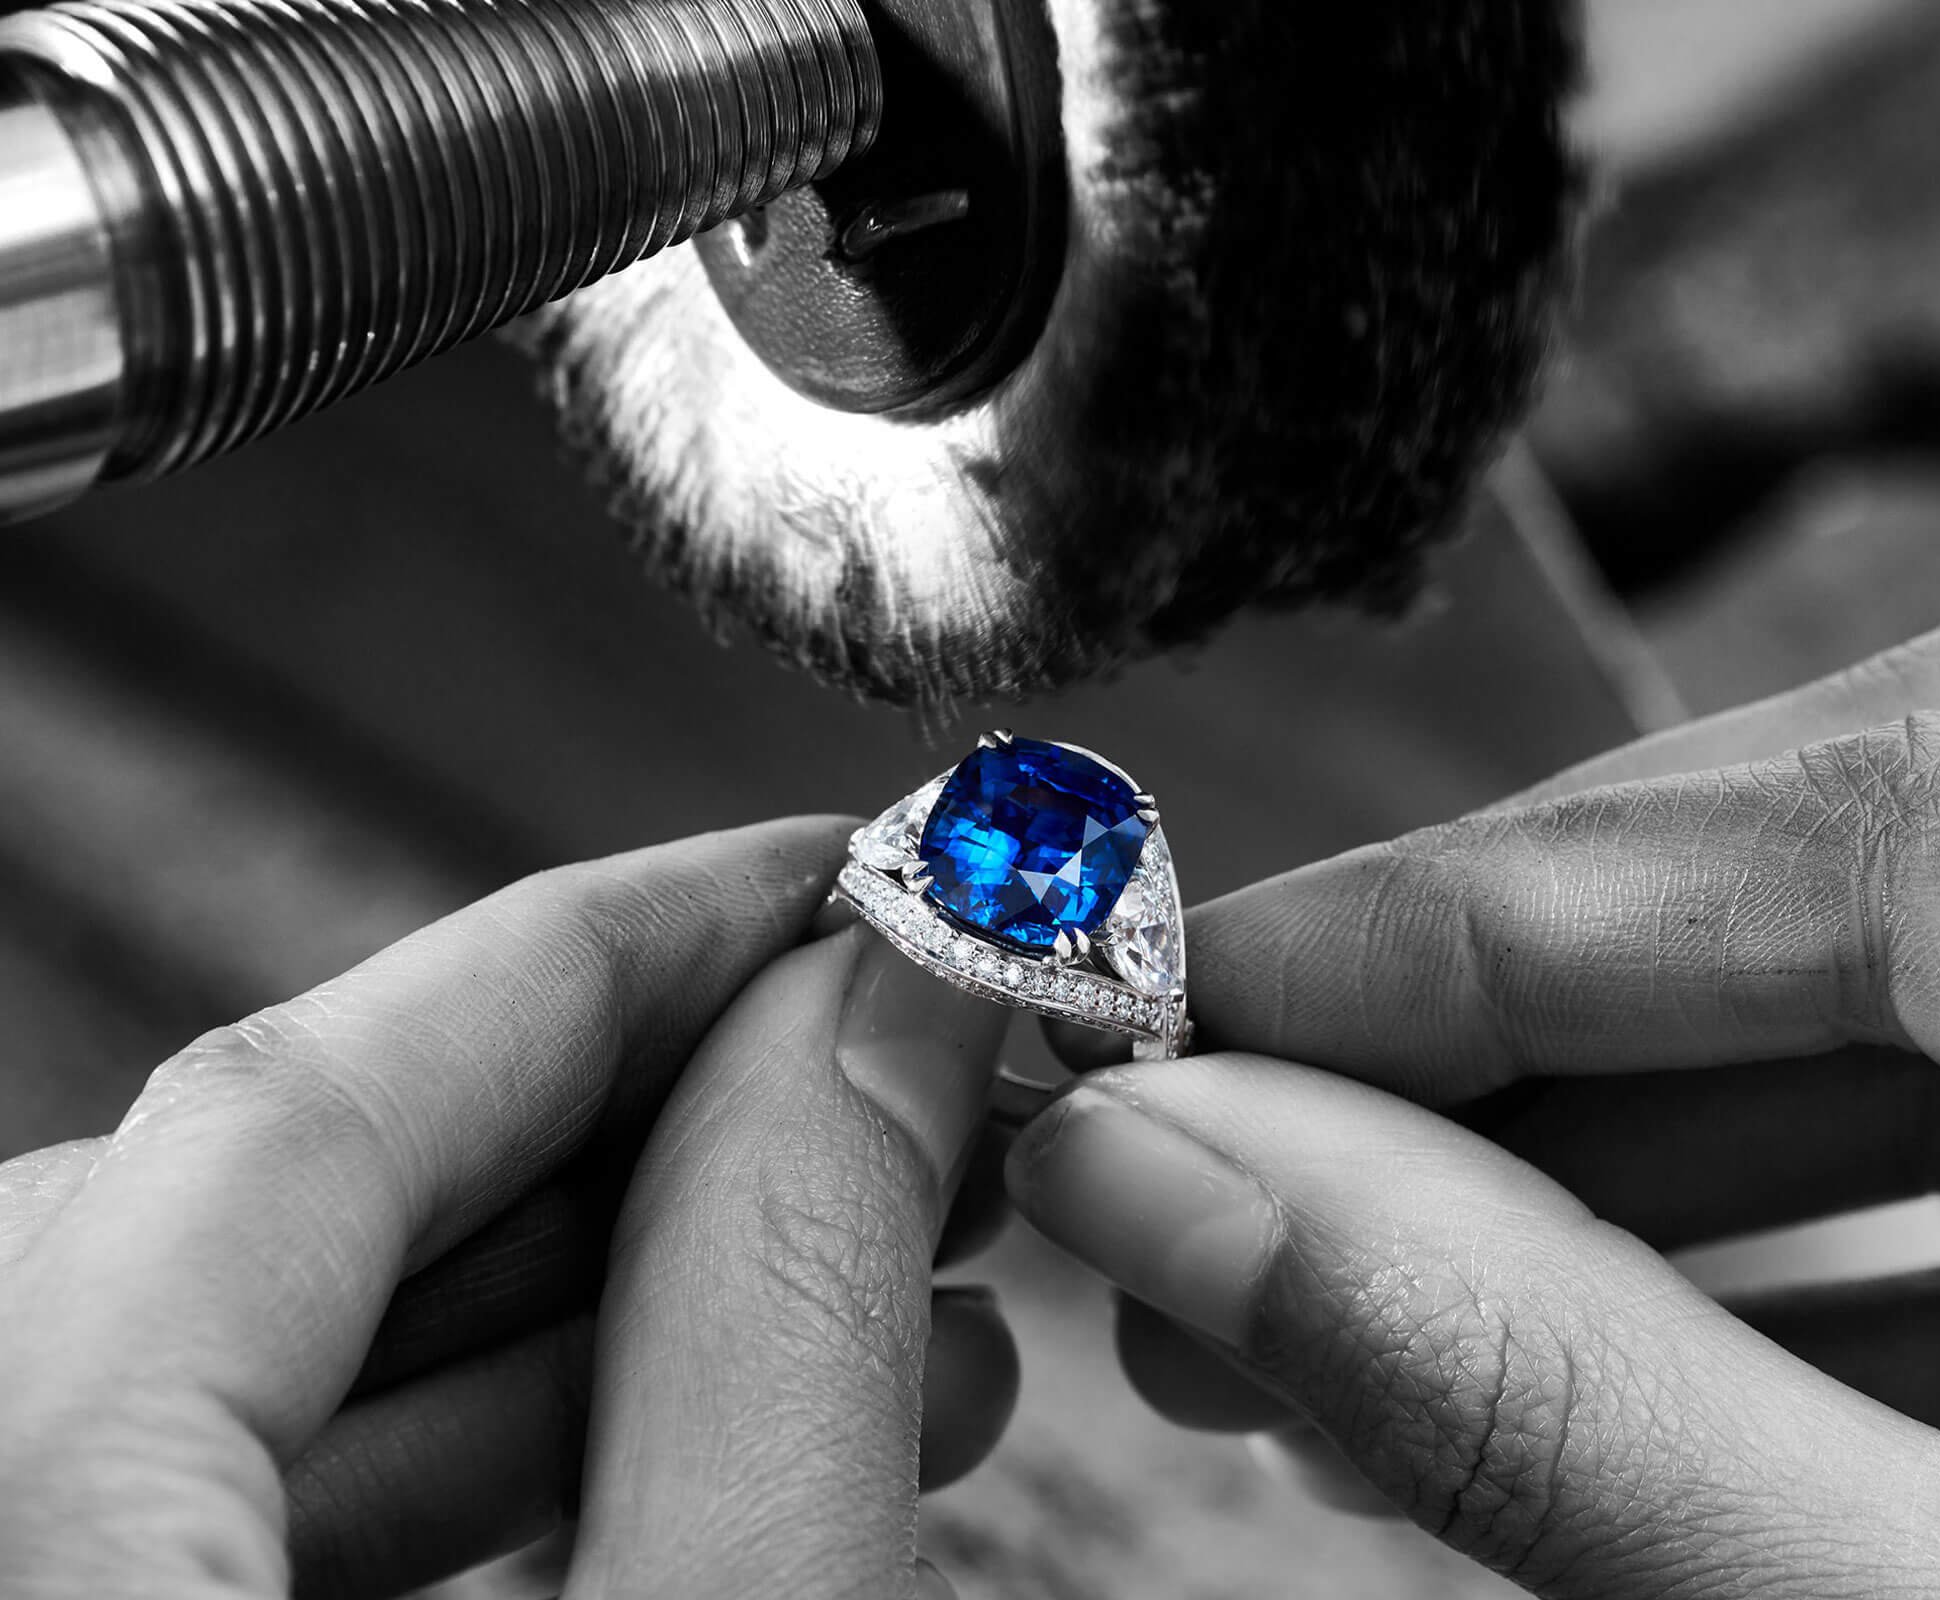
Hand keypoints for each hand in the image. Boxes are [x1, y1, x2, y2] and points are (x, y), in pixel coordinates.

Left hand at [0, 818, 1014, 1598]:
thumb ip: (773, 1333)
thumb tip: (868, 1024)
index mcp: (20, 1557)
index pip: (291, 1115)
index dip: (611, 947)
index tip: (822, 874)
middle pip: (272, 1221)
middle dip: (642, 1123)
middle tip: (887, 1059)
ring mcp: (8, 1599)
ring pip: (261, 1375)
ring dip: (602, 1304)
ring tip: (883, 1270)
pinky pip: (225, 1519)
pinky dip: (492, 1459)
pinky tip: (727, 1433)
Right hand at [1008, 606, 1939, 1596]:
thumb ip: (1551, 1388)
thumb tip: (1160, 1187)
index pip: (1769, 819)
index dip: (1393, 938)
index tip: (1142, 1030)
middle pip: (1826, 858)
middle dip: (1490, 1066)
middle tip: (1214, 1217)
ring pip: (1918, 967)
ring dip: (1643, 1163)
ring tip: (1364, 1319)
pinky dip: (1841, 1224)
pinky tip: (1631, 1361)